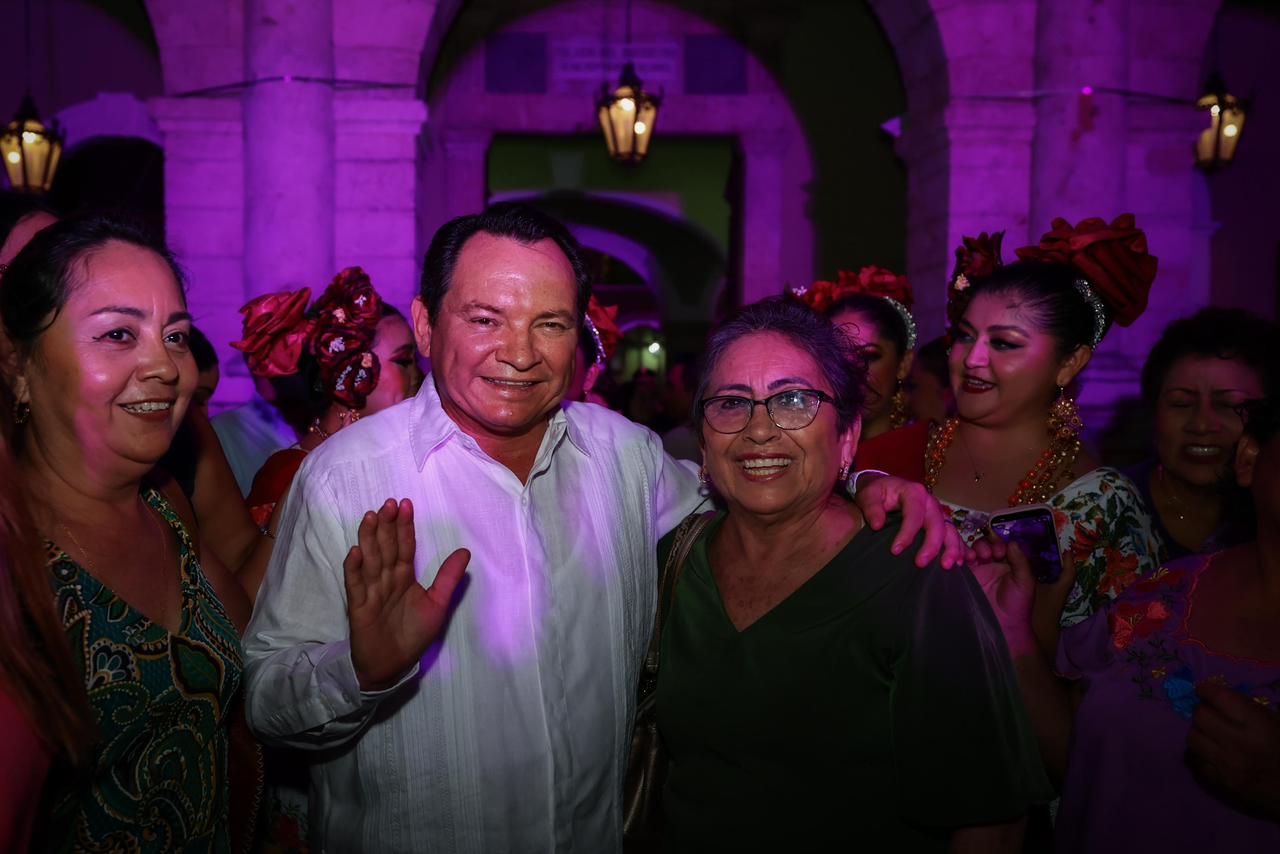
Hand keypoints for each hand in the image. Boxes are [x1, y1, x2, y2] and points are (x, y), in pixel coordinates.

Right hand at [344, 498, 469, 690]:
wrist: (392, 666)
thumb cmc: (413, 635)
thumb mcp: (437, 604)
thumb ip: (448, 578)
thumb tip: (465, 551)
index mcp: (404, 576)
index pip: (404, 546)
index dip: (405, 526)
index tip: (406, 505)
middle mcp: (386, 579)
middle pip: (386, 547)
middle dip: (387, 525)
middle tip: (389, 503)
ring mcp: (371, 591)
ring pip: (370, 560)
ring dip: (369, 539)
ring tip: (372, 517)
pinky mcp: (359, 607)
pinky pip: (356, 585)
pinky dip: (355, 569)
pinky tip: (355, 552)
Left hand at [855, 475, 963, 567]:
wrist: (886, 488)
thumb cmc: (878, 492)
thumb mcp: (869, 494)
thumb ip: (871, 507)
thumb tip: (877, 525)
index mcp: (914, 492)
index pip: (914, 514)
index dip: (907, 533)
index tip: (895, 551)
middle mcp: (930, 502)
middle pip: (937, 524)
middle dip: (932, 545)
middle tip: (921, 563)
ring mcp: (938, 512)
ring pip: (950, 530)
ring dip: (951, 548)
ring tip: (947, 566)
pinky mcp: (941, 522)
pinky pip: (954, 535)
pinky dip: (960, 548)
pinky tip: (961, 563)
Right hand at [969, 533, 1075, 659]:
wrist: (1003, 626)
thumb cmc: (1017, 605)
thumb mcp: (1025, 582)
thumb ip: (1020, 562)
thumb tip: (1012, 542)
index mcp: (1007, 564)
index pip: (1000, 545)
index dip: (998, 544)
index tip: (1000, 552)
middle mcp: (991, 565)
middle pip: (983, 545)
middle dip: (984, 546)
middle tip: (987, 555)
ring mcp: (977, 571)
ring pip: (970, 551)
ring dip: (972, 550)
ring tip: (975, 557)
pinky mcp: (965, 579)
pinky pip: (960, 563)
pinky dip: (959, 557)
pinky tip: (962, 561)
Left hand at [1187, 682, 1279, 819]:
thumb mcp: (1279, 723)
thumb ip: (1251, 708)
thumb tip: (1221, 697)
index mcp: (1259, 726)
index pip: (1220, 698)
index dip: (1208, 689)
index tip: (1203, 689)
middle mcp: (1239, 744)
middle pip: (1201, 717)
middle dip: (1203, 710)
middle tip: (1210, 712)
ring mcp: (1228, 765)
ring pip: (1193, 739)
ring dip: (1199, 731)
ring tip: (1209, 732)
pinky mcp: (1222, 782)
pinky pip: (1196, 761)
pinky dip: (1200, 753)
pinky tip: (1210, 751)